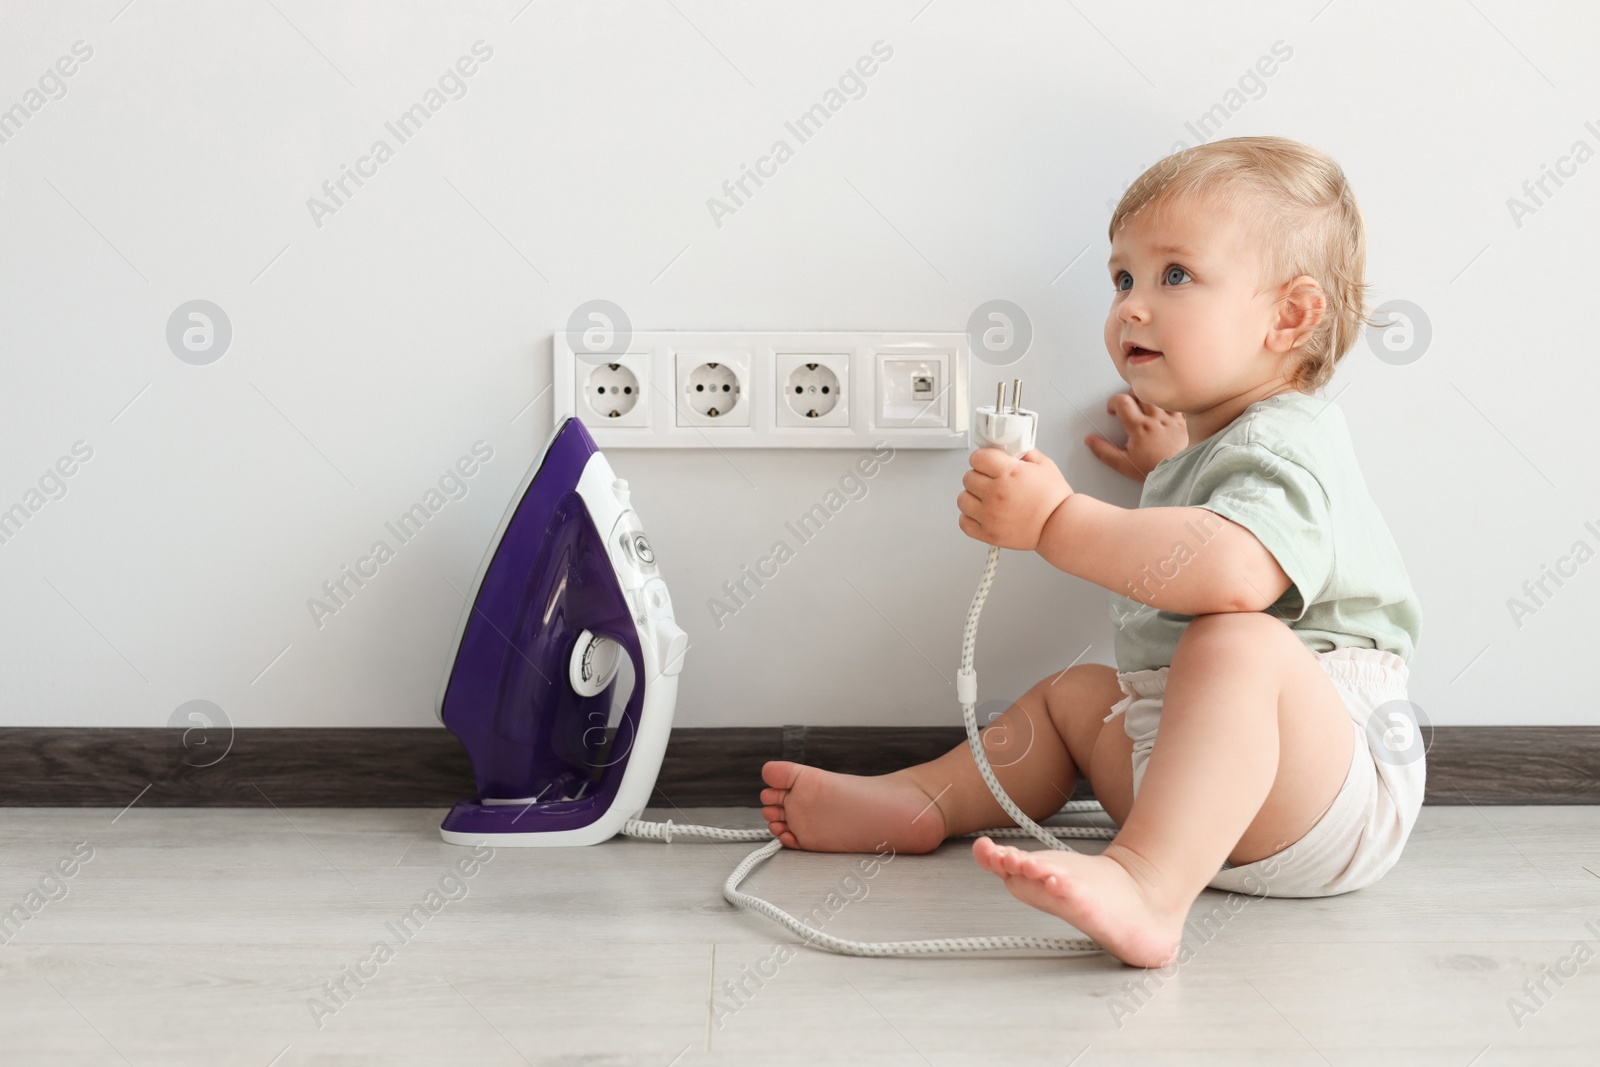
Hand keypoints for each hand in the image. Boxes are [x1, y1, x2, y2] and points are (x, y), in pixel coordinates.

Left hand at [957, 447, 1071, 550]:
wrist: (1060, 527)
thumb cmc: (1054, 499)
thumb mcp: (1044, 465)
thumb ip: (1023, 452)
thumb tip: (1009, 448)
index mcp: (1008, 473)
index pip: (978, 457)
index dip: (983, 458)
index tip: (987, 462)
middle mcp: (996, 493)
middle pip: (968, 477)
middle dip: (979, 476)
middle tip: (991, 481)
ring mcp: (990, 515)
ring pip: (963, 499)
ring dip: (972, 496)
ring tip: (986, 498)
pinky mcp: (988, 533)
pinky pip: (964, 522)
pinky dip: (970, 517)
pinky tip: (982, 513)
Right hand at [1084, 392, 1187, 482]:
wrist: (1178, 475)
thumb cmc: (1153, 469)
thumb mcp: (1123, 464)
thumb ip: (1104, 452)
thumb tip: (1090, 440)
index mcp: (1139, 426)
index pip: (1122, 401)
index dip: (1113, 402)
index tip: (1112, 411)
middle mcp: (1155, 418)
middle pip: (1140, 393)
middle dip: (1129, 396)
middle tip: (1127, 407)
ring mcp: (1170, 418)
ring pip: (1157, 396)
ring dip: (1147, 398)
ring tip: (1143, 408)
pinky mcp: (1181, 421)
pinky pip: (1174, 404)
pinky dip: (1166, 404)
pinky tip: (1161, 412)